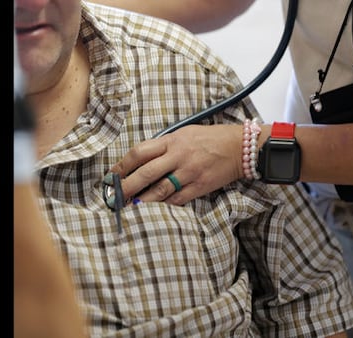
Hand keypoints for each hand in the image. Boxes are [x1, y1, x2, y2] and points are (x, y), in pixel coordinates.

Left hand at [109, 124, 243, 204]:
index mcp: (172, 140)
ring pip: (159, 190)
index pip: (140, 152)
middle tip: (114, 197)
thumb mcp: (185, 133)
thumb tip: (144, 159)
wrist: (240, 147)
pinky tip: (155, 209)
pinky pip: (178, 199)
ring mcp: (189, 172)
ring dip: (142, 200)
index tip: (112, 175)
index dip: (122, 165)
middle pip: (145, 173)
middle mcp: (179, 156)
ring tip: (130, 207)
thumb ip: (166, 145)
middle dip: (126, 186)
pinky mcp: (200, 186)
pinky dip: (164, 205)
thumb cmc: (212, 138)